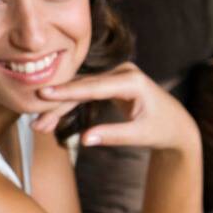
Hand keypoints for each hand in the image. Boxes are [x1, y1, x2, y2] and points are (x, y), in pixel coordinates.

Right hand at [32, 62, 198, 151]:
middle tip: (36, 123)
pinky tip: (51, 118)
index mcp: (132, 81)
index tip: (43, 94)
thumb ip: (113, 135)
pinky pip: (83, 92)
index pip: (93, 87)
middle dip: (57, 106)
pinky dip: (68, 105)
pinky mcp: (108, 82)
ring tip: (39, 126)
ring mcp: (114, 75)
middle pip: (82, 88)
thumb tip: (85, 140)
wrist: (176, 123)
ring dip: (59, 108)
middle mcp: (122, 72)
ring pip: (79, 90)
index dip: (67, 92)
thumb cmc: (162, 129)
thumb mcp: (140, 135)